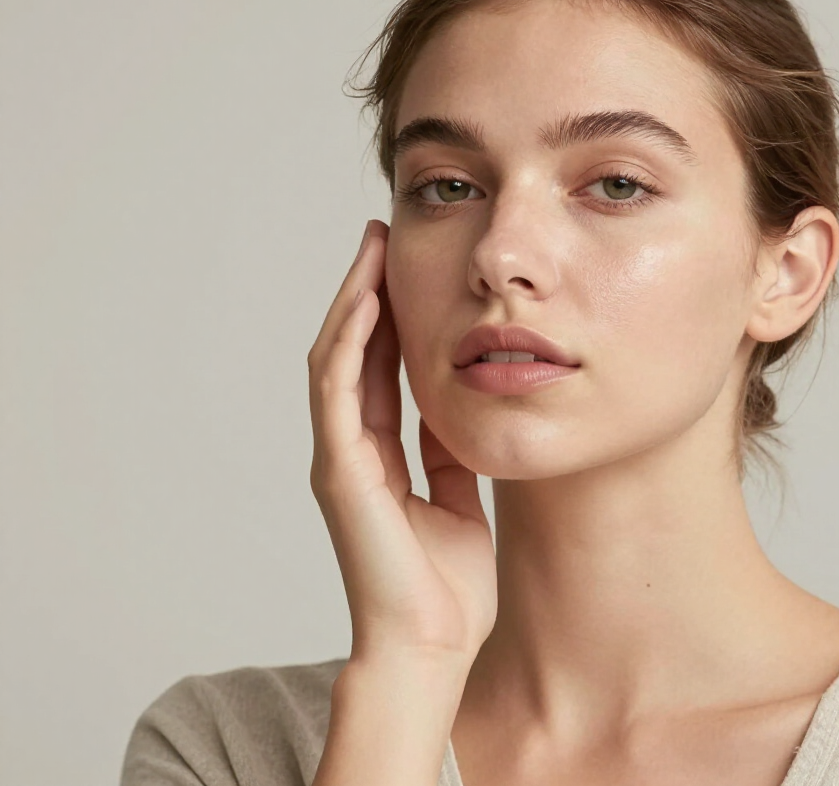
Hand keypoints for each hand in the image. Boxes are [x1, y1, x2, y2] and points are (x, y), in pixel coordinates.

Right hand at [307, 219, 496, 664]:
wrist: (433, 645)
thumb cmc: (447, 585)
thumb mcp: (457, 495)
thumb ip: (446, 449)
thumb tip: (458, 401)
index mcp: (377, 455)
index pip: (376, 368)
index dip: (387, 316)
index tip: (405, 266)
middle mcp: (350, 450)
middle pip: (350, 352)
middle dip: (365, 292)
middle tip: (380, 237)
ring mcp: (341, 459)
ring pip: (335, 361)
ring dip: (352, 302)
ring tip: (371, 250)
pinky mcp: (341, 474)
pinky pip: (338, 395)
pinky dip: (348, 345)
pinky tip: (365, 304)